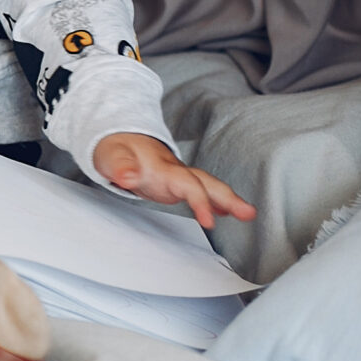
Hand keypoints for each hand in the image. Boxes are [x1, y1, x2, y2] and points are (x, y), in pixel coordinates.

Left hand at [92, 133, 254, 229]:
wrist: (116, 137)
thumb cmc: (114, 149)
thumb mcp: (110, 156)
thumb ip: (119, 166)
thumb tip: (126, 177)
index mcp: (163, 166)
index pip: (188, 184)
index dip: (201, 201)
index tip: (209, 222)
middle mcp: (175, 170)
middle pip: (207, 183)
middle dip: (229, 197)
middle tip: (249, 213)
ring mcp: (177, 176)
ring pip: (207, 186)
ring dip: (228, 200)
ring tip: (248, 214)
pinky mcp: (174, 183)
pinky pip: (200, 191)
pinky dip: (214, 202)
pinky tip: (225, 212)